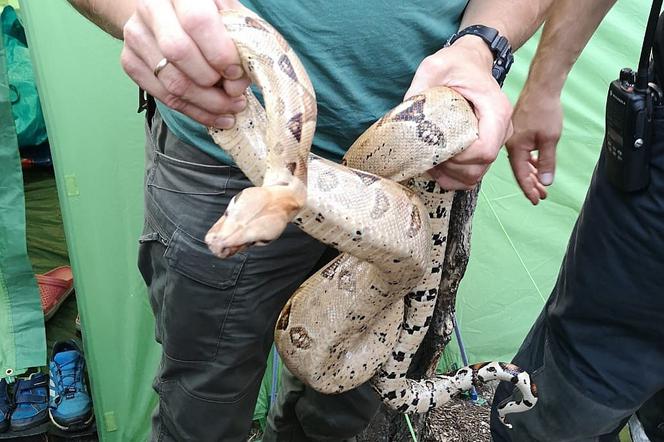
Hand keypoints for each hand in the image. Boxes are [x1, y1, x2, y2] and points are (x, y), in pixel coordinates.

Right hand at [120, 0, 250, 127]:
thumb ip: (241, 42)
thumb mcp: (231, 17)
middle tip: (235, 94)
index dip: (220, 52)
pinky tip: (216, 115)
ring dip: (207, 103)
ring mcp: (136, 34)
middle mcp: (151, 7)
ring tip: (231, 108)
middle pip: (178, 52)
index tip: (236, 72)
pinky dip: (194, 111)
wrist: (173, 14)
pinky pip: (164, 96)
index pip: (197, 21)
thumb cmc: (212, 17)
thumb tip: (238, 82)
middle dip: (212, 81)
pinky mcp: (129, 61)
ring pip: (171, 81)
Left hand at [406, 36, 512, 189]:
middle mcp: (501, 130)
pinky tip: (437, 166)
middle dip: (450, 169)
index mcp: (496, 111)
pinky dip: (454, 176)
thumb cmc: (457, 64)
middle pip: (479, 167)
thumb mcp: (435, 67)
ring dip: (450, 175)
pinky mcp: (485, 147)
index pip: (485, 150)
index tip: (437, 149)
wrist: (471, 62)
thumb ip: (419, 88)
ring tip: (430, 162)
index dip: (460, 158)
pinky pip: (472, 173)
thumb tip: (402, 117)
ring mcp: (495, 141)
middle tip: (427, 157)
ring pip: (475, 175)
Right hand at [506, 84, 561, 204]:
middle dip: (532, 184)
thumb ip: (547, 162)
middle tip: (543, 196)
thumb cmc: (544, 110)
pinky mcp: (518, 132)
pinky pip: (522, 152)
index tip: (537, 200)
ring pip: (522, 161)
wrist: (541, 87)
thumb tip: (546, 182)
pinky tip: (537, 165)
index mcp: (515, 148)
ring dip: (532, 173)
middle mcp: (510, 144)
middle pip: (520, 170)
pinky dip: (530, 161)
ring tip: (542, 184)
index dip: (529, 189)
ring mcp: (513, 138)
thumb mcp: (550, 139)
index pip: (521, 175)